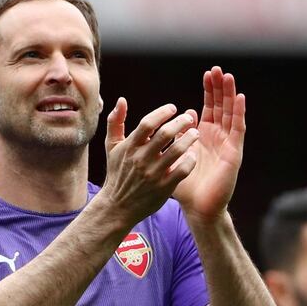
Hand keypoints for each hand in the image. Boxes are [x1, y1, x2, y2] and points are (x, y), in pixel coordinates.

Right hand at [99, 97, 199, 226]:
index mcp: (130, 147)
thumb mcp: (111, 147)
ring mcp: (153, 174)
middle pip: (165, 134)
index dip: (162, 112)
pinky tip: (193, 154)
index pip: (148, 123)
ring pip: (177, 151)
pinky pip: (183, 170)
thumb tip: (121, 100)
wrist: (118, 206)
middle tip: (189, 118)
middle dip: (181, 122)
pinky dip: (190, 160)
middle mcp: (141, 159)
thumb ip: (115, 122)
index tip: (173, 108)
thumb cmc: (117, 173)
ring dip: (190, 139)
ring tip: (195, 133)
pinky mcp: (164, 187)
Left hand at [173, 66, 245, 221]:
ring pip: (231, 114)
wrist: (198, 208)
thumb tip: (184, 115)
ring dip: (230, 95)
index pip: (210, 108)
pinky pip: (237, 129)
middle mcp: (218, 138)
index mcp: (205, 137)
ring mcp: (227, 144)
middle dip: (220, 88)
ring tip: (228, 76)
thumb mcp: (177, 156)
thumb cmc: (186, 186)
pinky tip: (240, 98)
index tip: (207, 74)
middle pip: (221, 107)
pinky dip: (239, 113)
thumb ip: (178, 137)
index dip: (209, 91)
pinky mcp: (234, 153)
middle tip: (218, 69)